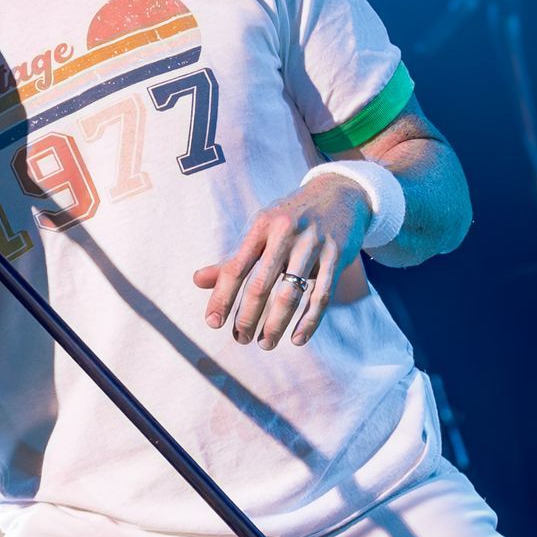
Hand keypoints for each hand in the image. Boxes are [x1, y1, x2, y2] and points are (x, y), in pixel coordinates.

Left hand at [192, 174, 371, 348]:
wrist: (340, 193)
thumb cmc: (290, 217)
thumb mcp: (260, 229)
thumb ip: (232, 258)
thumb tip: (197, 280)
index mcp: (261, 226)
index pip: (235, 267)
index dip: (222, 297)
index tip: (212, 323)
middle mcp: (286, 233)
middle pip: (261, 284)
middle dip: (247, 317)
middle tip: (240, 338)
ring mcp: (313, 244)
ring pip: (291, 294)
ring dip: (276, 324)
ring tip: (265, 343)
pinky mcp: (337, 255)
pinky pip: (321, 295)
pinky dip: (309, 321)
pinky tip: (297, 339)